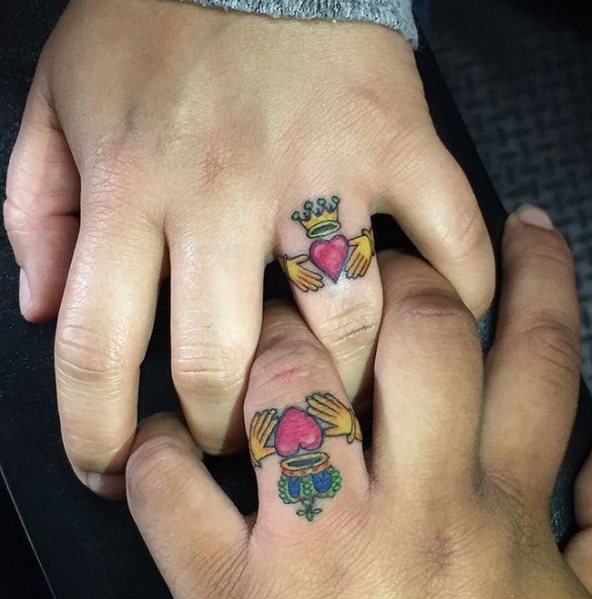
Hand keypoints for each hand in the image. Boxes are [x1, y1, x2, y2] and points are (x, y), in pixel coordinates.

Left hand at [3, 0, 493, 493]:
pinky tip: (446, 316)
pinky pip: (450, 235)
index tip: (112, 472)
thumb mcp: (59, 104)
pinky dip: (461, 290)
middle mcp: (223, 190)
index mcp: (132, 185)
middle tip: (235, 438)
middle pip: (224, 364)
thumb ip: (36, 210)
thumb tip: (41, 307)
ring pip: (345, 322)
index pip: (95, 346)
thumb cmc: (153, 20)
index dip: (96, 433)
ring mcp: (321, 170)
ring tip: (336, 393)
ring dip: (343, 381)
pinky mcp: (398, 144)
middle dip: (228, 430)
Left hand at [126, 208, 591, 598]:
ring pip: (291, 386)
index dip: (540, 277)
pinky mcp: (229, 598)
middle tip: (368, 266)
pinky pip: (176, 490)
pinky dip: (160, 453)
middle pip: (414, 338)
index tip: (526, 230)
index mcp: (496, 514)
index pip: (538, 359)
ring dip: (271, 344)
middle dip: (394, 280)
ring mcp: (318, 548)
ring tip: (266, 337)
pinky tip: (170, 443)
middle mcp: (414, 512)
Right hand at [279, 254, 323, 291]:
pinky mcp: (292, 280)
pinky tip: (306, 290)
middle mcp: (297, 274)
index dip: (314, 276)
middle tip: (321, 285)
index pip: (308, 273)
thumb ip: (300, 258)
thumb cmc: (287, 261)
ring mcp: (295, 278)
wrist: (280, 265)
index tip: (320, 278)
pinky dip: (301, 287)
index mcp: (299, 269)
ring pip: (303, 283)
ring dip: (310, 286)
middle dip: (314, 282)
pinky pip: (297, 284)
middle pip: (307, 279)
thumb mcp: (294, 260)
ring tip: (316, 289)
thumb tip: (307, 256)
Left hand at [345, 228, 374, 278]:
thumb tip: (347, 243)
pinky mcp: (369, 259)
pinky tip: (360, 275)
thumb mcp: (358, 238)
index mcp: (360, 249)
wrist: (371, 238)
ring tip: (353, 277)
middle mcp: (364, 254)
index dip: (350, 264)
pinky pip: (366, 265)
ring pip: (362, 265)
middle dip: (353, 270)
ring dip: (357, 272)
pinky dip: (363, 270)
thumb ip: (353, 241)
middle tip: (348, 276)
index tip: (346, 269)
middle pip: (357, 263)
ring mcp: (367, 257)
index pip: (354, 258)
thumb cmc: (363, 238)